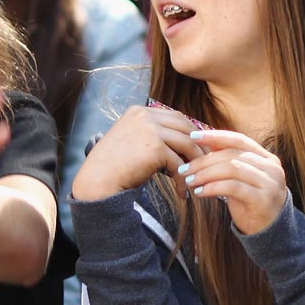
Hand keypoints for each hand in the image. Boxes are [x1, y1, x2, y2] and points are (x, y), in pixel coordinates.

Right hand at [71, 104, 200, 201]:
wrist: (98, 180)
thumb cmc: (114, 166)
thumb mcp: (132, 140)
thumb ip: (152, 135)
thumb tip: (182, 142)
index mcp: (139, 111)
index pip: (175, 117)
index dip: (190, 132)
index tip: (199, 148)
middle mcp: (146, 116)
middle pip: (185, 127)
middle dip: (199, 145)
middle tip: (207, 162)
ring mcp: (151, 130)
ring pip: (187, 144)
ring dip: (196, 163)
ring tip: (198, 179)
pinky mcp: (155, 148)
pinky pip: (178, 164)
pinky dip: (182, 180)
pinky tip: (182, 193)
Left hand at [183, 129, 289, 235]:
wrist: (270, 233)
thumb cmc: (251, 203)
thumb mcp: (242, 179)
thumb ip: (229, 162)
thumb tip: (205, 144)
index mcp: (267, 158)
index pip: (239, 140)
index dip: (216, 136)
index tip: (193, 137)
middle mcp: (272, 168)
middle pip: (232, 155)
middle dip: (204, 161)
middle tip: (185, 169)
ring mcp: (269, 183)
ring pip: (232, 168)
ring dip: (206, 174)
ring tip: (190, 181)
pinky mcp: (263, 199)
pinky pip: (233, 187)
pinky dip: (213, 187)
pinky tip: (200, 192)